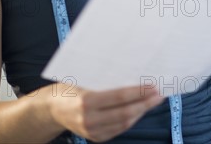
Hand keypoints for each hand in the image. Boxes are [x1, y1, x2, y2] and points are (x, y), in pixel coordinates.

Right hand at [48, 82, 163, 141]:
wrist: (51, 108)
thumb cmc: (69, 87)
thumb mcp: (83, 78)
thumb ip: (104, 80)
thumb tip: (132, 72)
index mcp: (86, 100)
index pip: (119, 97)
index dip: (139, 92)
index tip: (153, 85)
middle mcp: (89, 119)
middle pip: (125, 112)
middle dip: (145, 103)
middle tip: (159, 94)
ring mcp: (92, 131)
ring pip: (124, 123)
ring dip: (141, 112)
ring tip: (153, 101)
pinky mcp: (95, 138)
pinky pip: (118, 129)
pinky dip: (131, 119)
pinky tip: (140, 110)